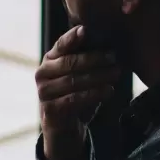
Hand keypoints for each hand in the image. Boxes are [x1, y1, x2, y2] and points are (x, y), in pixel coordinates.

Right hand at [36, 25, 120, 159]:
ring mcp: (43, 92)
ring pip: (73, 81)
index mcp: (50, 59)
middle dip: (94, 59)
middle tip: (114, 56)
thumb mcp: (81, 76)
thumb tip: (111, 44)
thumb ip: (89, 60)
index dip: (73, 37)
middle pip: (70, 62)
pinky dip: (94, 94)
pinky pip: (74, 99)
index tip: (86, 30)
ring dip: (98, 76)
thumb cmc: (76, 96)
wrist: (65, 129)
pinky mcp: (50, 110)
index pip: (61, 44)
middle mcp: (42, 73)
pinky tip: (109, 90)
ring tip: (117, 73)